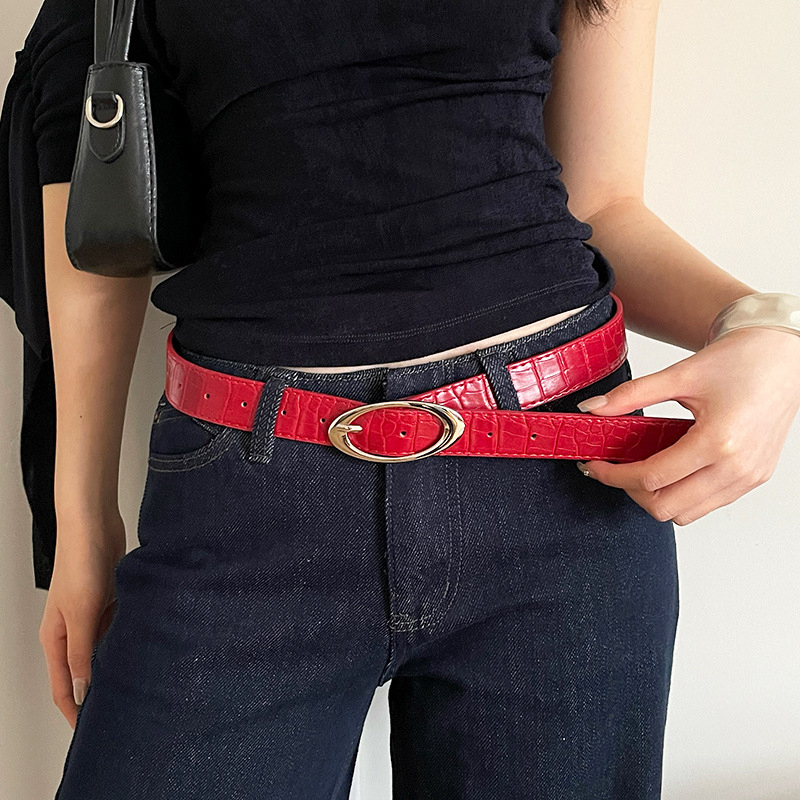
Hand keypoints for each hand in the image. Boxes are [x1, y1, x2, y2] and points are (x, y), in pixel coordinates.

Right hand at [39, 512, 125, 727]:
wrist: (95, 524)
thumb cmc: (80, 562)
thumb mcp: (81, 612)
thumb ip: (82, 652)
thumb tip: (83, 691)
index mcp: (56, 638)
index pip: (64, 686)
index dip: (75, 710)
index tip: (91, 731)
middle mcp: (73, 630)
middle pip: (85, 671)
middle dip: (99, 691)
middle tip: (124, 709)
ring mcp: (92, 614)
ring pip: (105, 649)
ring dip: (117, 664)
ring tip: (140, 684)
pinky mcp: (111, 599)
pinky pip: (119, 628)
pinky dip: (128, 639)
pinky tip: (145, 647)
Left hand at [574, 326, 799, 524]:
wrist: (784, 356)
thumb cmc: (741, 361)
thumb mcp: (679, 374)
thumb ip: (631, 395)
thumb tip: (592, 407)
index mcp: (718, 441)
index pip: (652, 477)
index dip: (614, 476)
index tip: (596, 465)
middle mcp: (736, 467)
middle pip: (666, 508)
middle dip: (631, 491)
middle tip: (615, 469)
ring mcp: (748, 477)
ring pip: (687, 514)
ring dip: (657, 497)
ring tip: (642, 468)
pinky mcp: (754, 479)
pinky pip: (709, 504)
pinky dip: (682, 494)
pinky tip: (670, 468)